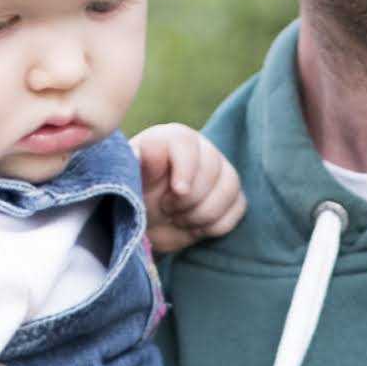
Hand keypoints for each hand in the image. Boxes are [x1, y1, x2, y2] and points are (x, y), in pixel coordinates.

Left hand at [137, 124, 244, 251]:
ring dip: (204, 214)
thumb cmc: (132, 196)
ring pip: (230, 188)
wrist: (145, 221)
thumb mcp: (129, 181)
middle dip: (190, 199)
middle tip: (167, 210)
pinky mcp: (231, 195)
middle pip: (213, 169)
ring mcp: (220, 171)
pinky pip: (238, 207)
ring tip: (179, 220)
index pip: (187, 143)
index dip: (186, 169)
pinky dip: (216, 224)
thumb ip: (139, 164)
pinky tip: (194, 226)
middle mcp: (202, 149)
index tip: (177, 192)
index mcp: (173, 138)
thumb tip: (149, 150)